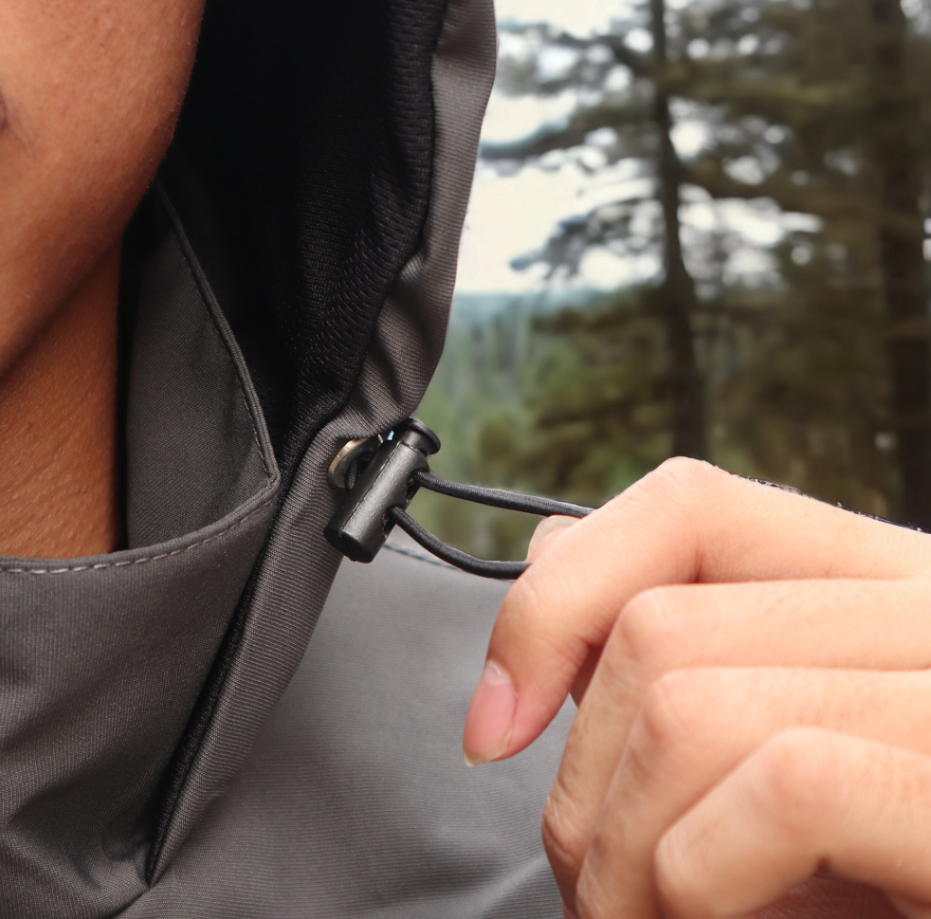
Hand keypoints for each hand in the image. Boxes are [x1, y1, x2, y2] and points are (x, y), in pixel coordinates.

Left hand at [462, 458, 930, 918]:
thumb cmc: (885, 875)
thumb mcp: (782, 737)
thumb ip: (680, 638)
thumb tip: (551, 552)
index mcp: (877, 584)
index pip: (686, 505)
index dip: (559, 597)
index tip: (498, 723)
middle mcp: (929, 612)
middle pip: (655, 630)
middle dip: (580, 787)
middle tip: (593, 891)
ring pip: (685, 707)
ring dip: (622, 854)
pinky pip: (784, 788)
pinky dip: (700, 882)